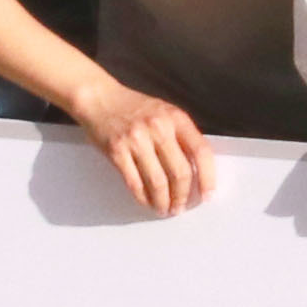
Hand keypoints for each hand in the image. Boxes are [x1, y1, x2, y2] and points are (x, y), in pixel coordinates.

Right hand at [73, 79, 215, 215]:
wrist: (99, 97)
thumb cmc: (133, 107)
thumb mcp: (164, 112)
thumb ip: (180, 136)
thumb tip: (196, 172)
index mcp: (176, 117)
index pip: (201, 151)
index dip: (208, 177)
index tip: (207, 195)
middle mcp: (159, 127)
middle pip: (180, 172)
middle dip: (182, 196)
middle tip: (180, 207)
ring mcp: (137, 139)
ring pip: (158, 182)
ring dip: (163, 202)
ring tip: (165, 209)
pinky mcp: (117, 151)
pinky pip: (135, 183)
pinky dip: (143, 198)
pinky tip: (147, 202)